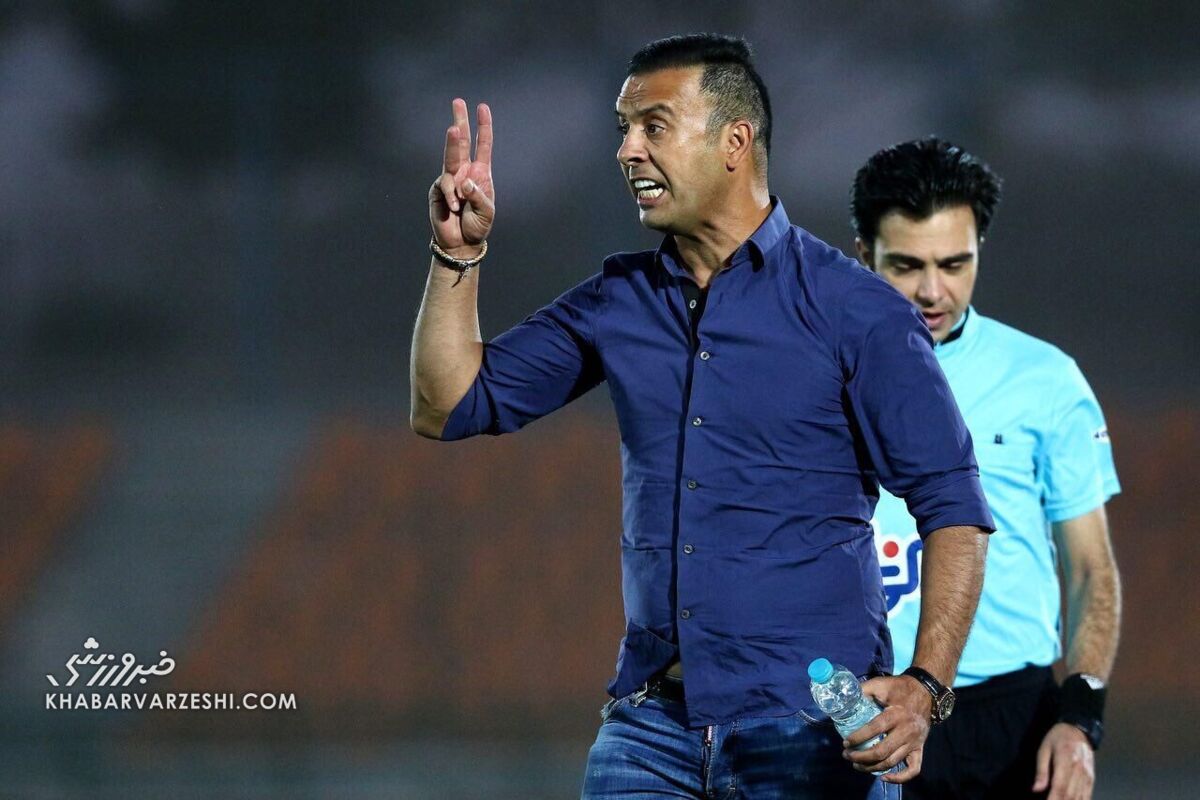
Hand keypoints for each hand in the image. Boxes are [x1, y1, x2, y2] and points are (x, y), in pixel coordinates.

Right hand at [429, 98, 494, 255]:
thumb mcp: (487, 211)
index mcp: (480, 173)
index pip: (483, 146)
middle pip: (462, 142)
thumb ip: (479, 195)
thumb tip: (465, 180)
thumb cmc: (478, 225)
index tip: (482, 108)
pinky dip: (452, 196)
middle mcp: (464, 172)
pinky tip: (456, 207)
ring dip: (452, 142)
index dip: (483, 127)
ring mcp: (450, 179)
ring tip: (453, 129)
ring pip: (450, 156)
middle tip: (457, 100)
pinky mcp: (438, 190)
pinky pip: (445, 185)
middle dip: (460, 120)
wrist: (462, 242)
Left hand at [842, 674, 931, 782]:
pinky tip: (884, 777)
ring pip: (893, 762)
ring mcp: (914, 742)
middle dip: (861, 757)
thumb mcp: (880, 684)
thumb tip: (844, 697)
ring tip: (857, 765)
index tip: (845, 742)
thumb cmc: (899, 687)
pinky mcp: (920, 748)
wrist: (925, 691)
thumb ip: (862, 690)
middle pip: (882, 751)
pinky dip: (899, 778)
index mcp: (895, 715)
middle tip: (847, 755)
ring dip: (873, 767)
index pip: (874, 729)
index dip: (858, 737)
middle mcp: (906, 731)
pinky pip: (913, 769)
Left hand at [1033, 722, 1093, 798]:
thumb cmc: (1057, 738)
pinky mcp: (1091, 777)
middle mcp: (1079, 770)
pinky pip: (1088, 794)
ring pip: (1080, 797)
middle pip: (1070, 795)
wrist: (1078, 729)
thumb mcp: (1044, 749)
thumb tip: (1036, 789)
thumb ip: (1041, 770)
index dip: (1053, 799)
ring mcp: (1087, 775)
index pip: (1059, 786)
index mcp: (1066, 761)